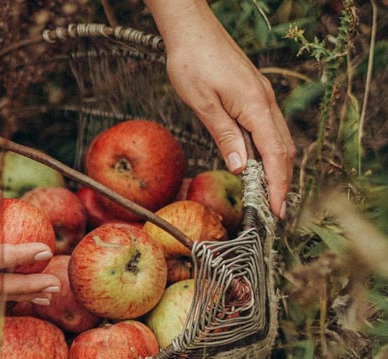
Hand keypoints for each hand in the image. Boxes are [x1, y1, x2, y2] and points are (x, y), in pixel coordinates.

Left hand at [146, 1, 294, 217]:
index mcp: (255, 106)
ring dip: (276, 168)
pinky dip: (267, 150)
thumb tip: (241, 166)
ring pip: (278, 139)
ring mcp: (261, 97)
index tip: (277, 210)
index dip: (278, 185)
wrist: (191, 30)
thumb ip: (224, 135)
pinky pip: (267, 128)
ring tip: (268, 194)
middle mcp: (265, 102)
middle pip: (283, 150)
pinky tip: (256, 163)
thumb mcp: (203, 104)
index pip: (275, 155)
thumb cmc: (192, 62)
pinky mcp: (253, 94)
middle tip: (274, 211)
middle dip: (282, 182)